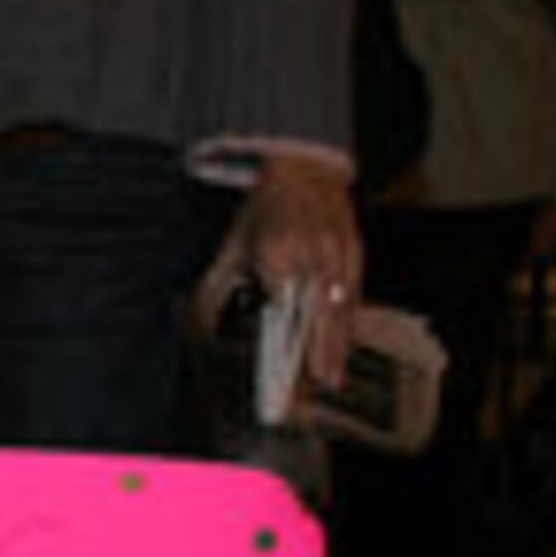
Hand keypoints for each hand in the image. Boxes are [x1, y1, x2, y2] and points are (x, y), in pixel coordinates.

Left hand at [194, 154, 365, 393]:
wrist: (305, 170)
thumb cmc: (264, 211)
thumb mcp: (234, 244)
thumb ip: (217, 285)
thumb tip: (199, 323)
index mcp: (276, 250)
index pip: (280, 303)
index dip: (282, 338)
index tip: (278, 367)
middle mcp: (310, 253)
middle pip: (313, 313)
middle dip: (314, 352)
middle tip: (311, 386)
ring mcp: (337, 253)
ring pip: (338, 308)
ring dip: (336, 346)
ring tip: (332, 379)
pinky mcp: (356, 253)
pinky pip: (354, 295)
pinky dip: (349, 324)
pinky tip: (344, 348)